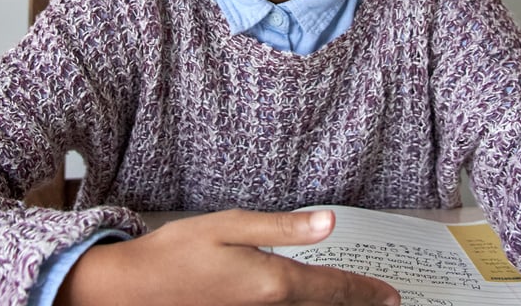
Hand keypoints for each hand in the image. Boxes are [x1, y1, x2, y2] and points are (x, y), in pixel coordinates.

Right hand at [57, 208, 400, 305]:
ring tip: (352, 303)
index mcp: (272, 283)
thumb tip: (328, 224)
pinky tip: (305, 304)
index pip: (332, 289)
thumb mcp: (230, 226)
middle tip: (383, 302)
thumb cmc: (175, 254)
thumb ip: (282, 228)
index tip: (390, 297)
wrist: (130, 290)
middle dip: (354, 305)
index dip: (365, 291)